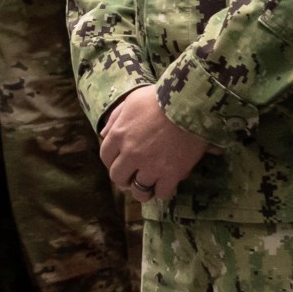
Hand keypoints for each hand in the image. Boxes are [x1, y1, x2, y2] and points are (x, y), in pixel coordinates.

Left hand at [97, 85, 209, 203]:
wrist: (188, 104)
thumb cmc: (159, 98)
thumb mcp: (131, 101)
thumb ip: (115, 119)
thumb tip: (103, 134)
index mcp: (119, 135)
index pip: (105, 157)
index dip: (112, 161)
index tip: (120, 161)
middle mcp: (130, 154)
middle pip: (118, 177)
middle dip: (124, 178)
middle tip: (134, 176)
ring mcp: (150, 166)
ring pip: (138, 190)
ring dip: (142, 190)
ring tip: (149, 185)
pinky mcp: (171, 174)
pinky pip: (161, 193)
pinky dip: (163, 191)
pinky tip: (167, 185)